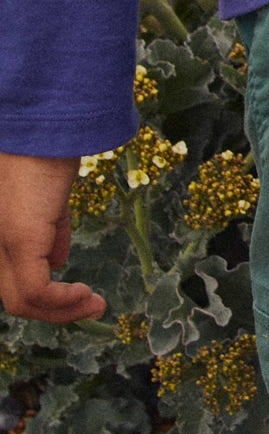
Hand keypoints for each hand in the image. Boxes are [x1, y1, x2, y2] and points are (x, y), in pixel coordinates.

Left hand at [0, 155, 103, 322]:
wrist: (47, 122)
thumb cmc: (49, 149)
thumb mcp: (48, 196)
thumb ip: (50, 229)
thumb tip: (58, 262)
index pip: (9, 278)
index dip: (43, 295)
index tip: (78, 293)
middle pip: (12, 296)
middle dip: (54, 310)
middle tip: (89, 306)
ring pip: (20, 301)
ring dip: (61, 311)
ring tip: (93, 304)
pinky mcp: (18, 238)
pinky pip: (35, 290)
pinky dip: (62, 302)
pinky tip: (85, 293)